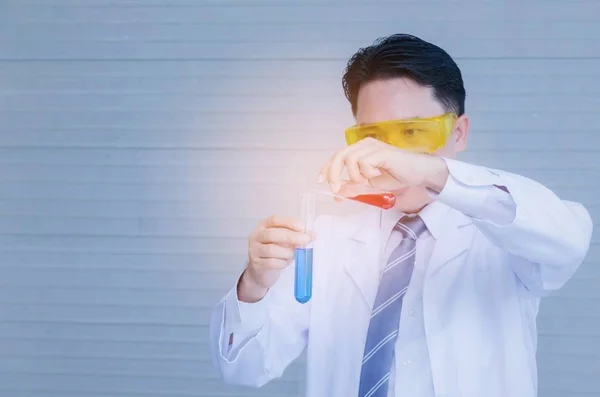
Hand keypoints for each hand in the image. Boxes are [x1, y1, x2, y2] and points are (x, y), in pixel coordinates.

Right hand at [239, 215, 314, 302]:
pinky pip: (271, 263)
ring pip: (271, 250)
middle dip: (291, 237)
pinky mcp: (256, 264)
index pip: (274, 220)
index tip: (302, 227)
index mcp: (264, 225)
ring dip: (287, 252)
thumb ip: (296, 236)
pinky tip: (286, 262)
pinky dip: (282, 263)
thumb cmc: (275, 252)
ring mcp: (254, 250)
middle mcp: (256, 236)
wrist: (261, 270)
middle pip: (272, 234)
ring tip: (294, 255)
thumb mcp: (285, 241)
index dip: (289, 222)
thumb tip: (312, 235)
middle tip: (305, 240)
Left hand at [318, 138, 448, 193]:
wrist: (418, 173)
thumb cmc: (396, 175)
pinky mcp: (381, 151)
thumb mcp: (370, 185)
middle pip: (340, 155)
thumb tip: (337, 195)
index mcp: (360, 150)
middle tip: (336, 188)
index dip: (327, 167)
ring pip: (350, 159)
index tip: (320, 180)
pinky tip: (378, 173)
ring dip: (355, 174)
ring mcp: (372, 146)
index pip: (337, 156)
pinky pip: (364, 162)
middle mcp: (364, 145)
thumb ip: (354, 187)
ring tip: (367, 179)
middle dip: (334, 173)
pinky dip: (367, 172)